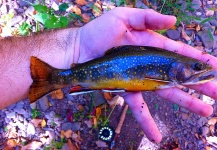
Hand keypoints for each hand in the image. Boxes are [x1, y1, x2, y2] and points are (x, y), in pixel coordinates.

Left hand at [76, 7, 216, 142]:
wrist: (79, 51)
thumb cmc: (98, 32)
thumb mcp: (123, 17)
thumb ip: (147, 17)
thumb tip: (174, 22)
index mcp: (151, 46)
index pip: (179, 53)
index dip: (196, 59)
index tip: (214, 66)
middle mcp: (149, 64)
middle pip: (178, 75)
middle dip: (199, 83)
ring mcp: (139, 79)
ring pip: (166, 92)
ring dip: (186, 102)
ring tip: (205, 111)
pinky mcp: (127, 90)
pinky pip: (139, 107)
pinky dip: (147, 121)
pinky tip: (156, 136)